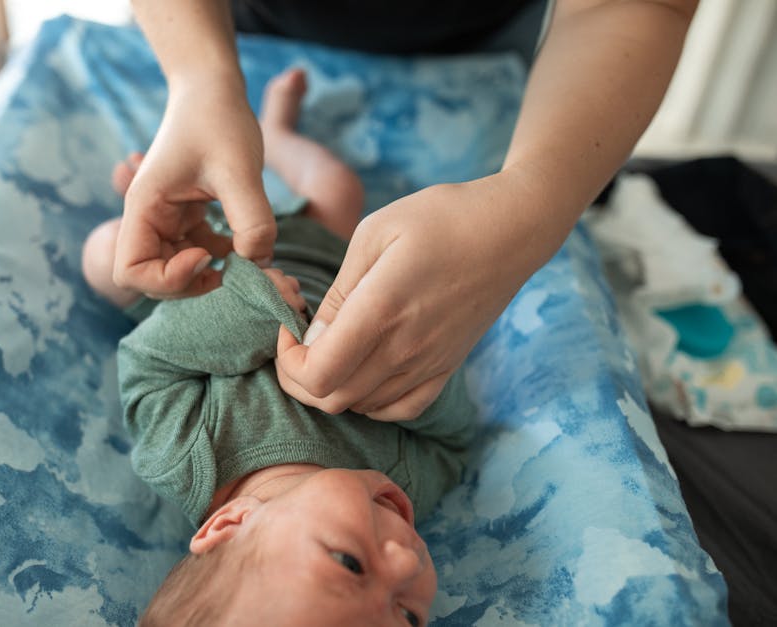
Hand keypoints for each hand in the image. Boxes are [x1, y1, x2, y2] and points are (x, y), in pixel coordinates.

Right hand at [113, 80, 276, 298]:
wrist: (214, 90)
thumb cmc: (218, 120)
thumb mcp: (239, 169)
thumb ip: (252, 220)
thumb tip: (259, 264)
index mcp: (144, 208)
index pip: (130, 272)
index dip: (168, 279)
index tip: (207, 255)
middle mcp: (150, 220)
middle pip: (155, 281)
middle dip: (195, 284)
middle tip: (239, 269)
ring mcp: (169, 222)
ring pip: (180, 272)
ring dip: (213, 276)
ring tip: (251, 262)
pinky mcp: (190, 220)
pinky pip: (201, 255)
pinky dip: (225, 260)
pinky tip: (250, 245)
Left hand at [275, 173, 553, 420]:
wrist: (512, 230)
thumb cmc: (441, 218)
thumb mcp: (375, 232)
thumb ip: (339, 291)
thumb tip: (313, 336)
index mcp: (380, 310)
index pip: (317, 375)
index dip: (287, 362)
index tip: (288, 328)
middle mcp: (405, 348)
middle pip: (332, 399)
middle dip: (299, 378)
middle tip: (299, 342)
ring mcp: (430, 364)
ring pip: (362, 407)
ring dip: (332, 386)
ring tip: (331, 348)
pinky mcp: (448, 368)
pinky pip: (400, 409)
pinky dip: (371, 401)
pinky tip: (364, 372)